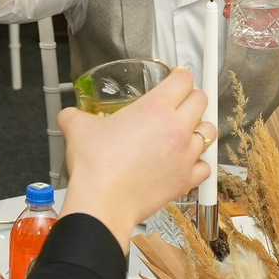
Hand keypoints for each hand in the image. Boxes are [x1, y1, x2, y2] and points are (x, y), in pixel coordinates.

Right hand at [59, 66, 209, 239]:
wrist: (103, 202)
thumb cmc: (95, 166)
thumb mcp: (78, 128)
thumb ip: (75, 115)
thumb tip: (69, 115)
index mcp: (156, 107)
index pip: (184, 79)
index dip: (180, 76)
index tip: (176, 79)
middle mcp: (177, 128)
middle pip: (201, 100)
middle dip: (191, 98)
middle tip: (179, 104)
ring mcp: (186, 154)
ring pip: (209, 132)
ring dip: (199, 129)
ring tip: (185, 133)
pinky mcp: (186, 179)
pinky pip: (206, 166)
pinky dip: (199, 163)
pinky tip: (186, 162)